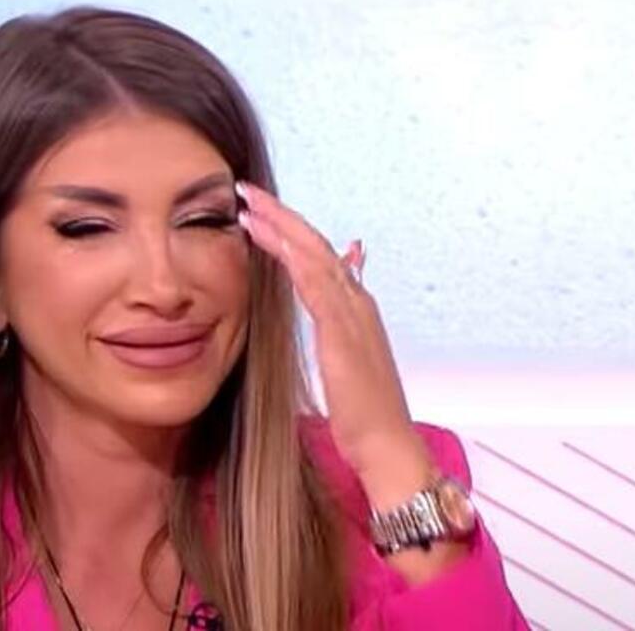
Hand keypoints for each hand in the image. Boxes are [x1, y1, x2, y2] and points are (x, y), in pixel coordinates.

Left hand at [234, 181, 426, 478]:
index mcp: (354, 305)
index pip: (318, 254)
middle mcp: (356, 301)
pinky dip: (296, 261)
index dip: (288, 229)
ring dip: (281, 227)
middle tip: (247, 190)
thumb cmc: (366, 407)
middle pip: (315, 244)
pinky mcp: (344, 334)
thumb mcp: (349, 355)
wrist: (387, 444)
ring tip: (249, 206)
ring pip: (315, 256)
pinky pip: (319, 287)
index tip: (257, 210)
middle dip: (280, 215)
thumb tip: (341, 284)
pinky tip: (274, 244)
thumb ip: (341, 317)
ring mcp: (353, 315)